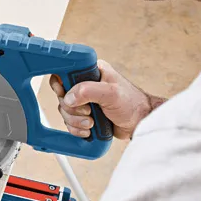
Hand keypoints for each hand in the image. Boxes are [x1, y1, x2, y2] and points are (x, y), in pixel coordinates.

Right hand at [49, 60, 163, 139]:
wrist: (140, 123)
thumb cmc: (132, 104)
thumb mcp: (111, 93)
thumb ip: (88, 91)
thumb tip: (68, 97)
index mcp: (91, 71)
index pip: (64, 72)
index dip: (60, 84)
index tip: (65, 94)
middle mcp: (85, 84)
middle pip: (62, 95)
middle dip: (72, 109)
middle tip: (88, 112)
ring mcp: (84, 101)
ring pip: (65, 111)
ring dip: (76, 121)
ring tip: (91, 123)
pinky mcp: (84, 115)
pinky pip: (70, 122)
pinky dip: (77, 128)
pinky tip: (89, 129)